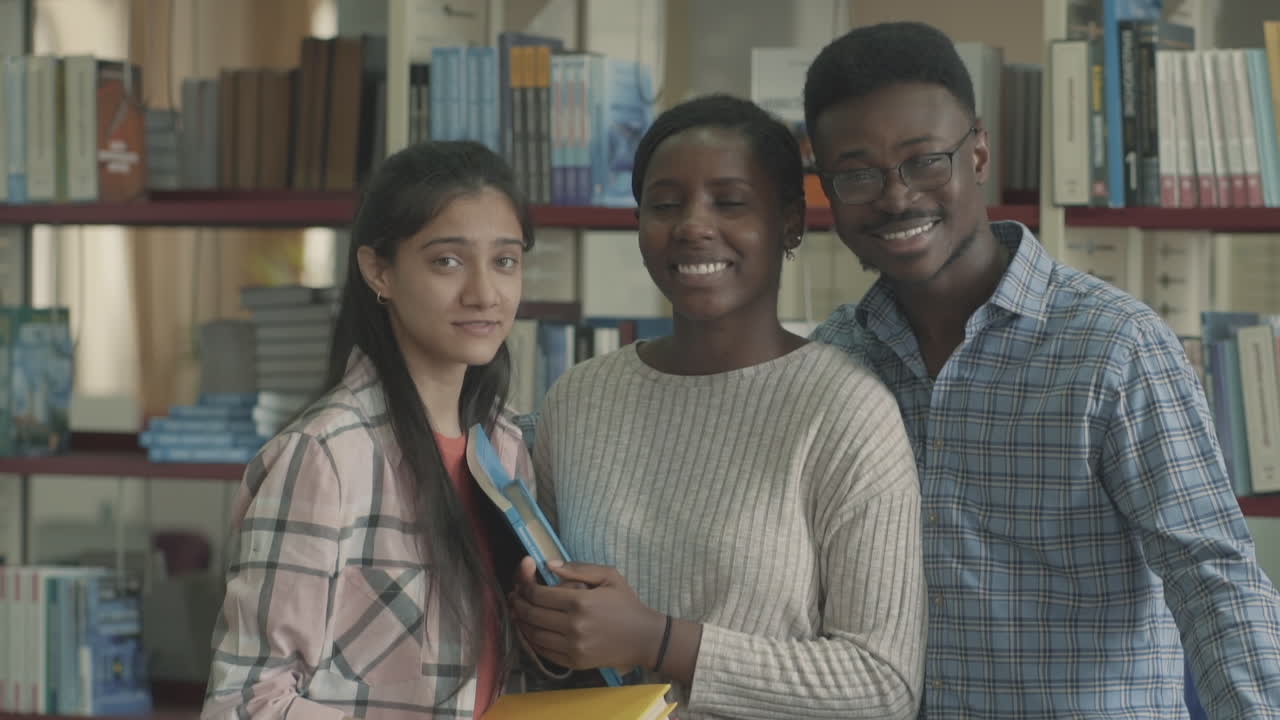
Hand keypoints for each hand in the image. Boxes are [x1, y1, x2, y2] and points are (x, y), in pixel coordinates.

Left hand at [510, 560, 664, 670]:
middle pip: (531, 614)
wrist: (644, 638)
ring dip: (521, 622)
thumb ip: (578, 568)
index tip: (522, 582)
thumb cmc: (626, 603)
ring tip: (518, 612)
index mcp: (580, 602)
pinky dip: (532, 640)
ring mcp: (573, 647)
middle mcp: (573, 626)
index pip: (538, 594)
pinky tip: (530, 630)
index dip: (524, 586)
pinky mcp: (574, 662)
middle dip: (518, 603)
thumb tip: (548, 565)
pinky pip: (543, 651)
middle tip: (515, 596)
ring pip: (533, 634)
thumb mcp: (609, 576)